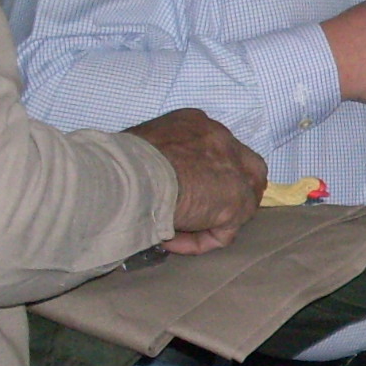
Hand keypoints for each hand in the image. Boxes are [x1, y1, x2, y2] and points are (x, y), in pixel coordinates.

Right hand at [123, 109, 266, 253]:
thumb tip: (147, 175)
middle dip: (225, 194)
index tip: (177, 190)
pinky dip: (198, 242)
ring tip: (174, 231)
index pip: (214, 149)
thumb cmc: (122, 160)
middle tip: (197, 213)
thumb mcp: (140, 146)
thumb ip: (156, 158)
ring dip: (210, 221)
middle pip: (242, 171)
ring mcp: (235, 171)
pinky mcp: (238, 203)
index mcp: (197, 124)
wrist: (133, 177)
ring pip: (238, 203)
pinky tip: (169, 241)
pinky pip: (223, 232)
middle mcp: (222, 141)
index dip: (203, 174)